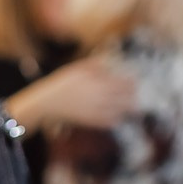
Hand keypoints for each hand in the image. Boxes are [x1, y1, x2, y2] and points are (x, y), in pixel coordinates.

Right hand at [4, 58, 135, 132]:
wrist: (46, 103)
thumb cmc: (61, 84)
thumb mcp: (77, 68)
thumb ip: (95, 65)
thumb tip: (111, 62)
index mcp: (96, 80)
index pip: (122, 82)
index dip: (132, 83)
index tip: (135, 82)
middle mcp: (98, 95)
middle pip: (125, 97)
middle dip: (133, 96)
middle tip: (136, 95)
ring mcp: (95, 109)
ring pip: (120, 110)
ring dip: (128, 108)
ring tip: (132, 106)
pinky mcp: (91, 121)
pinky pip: (110, 121)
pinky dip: (116, 118)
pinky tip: (117, 115)